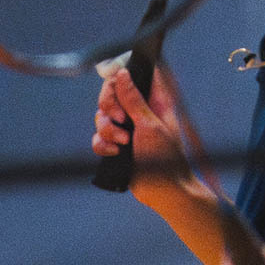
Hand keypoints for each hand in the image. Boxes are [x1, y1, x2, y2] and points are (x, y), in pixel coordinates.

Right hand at [92, 66, 189, 205]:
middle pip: (110, 93)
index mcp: (153, 100)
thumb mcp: (150, 124)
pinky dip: (102, 144)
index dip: (120, 72)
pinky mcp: (116, 145)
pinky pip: (98, 137)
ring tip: (123, 143)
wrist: (163, 192)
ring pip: (101, 116)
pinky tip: (114, 153)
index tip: (111, 78)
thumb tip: (122, 73)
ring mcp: (126, 128)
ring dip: (107, 129)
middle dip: (109, 105)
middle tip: (120, 119)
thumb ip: (133, 99)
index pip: (133, 74)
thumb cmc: (166, 157)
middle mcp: (138, 110)